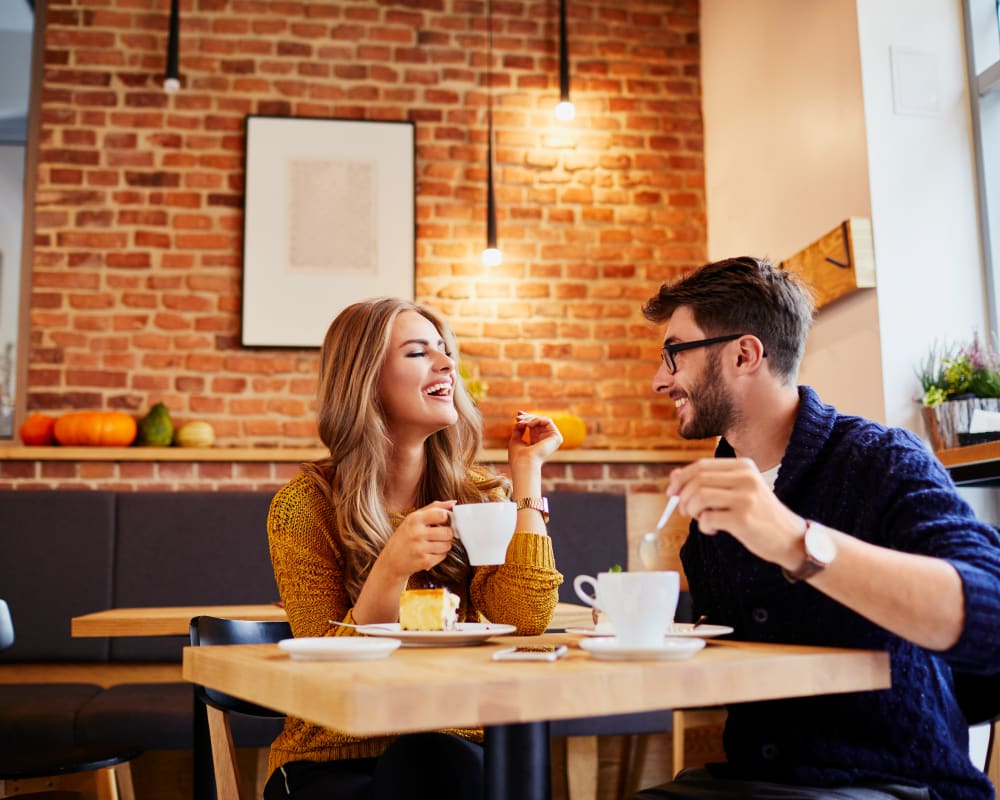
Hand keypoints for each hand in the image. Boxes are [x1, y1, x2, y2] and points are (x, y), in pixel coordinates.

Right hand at [378, 500, 456, 578]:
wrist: (391, 561)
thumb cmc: (404, 537)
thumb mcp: (414, 518)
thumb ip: (434, 507)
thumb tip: (453, 503)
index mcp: (414, 519)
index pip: (442, 514)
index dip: (447, 518)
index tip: (444, 521)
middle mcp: (417, 533)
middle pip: (448, 532)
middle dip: (447, 534)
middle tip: (439, 535)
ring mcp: (420, 548)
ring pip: (448, 545)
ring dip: (444, 545)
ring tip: (434, 544)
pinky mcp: (424, 562)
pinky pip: (443, 556)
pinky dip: (440, 555)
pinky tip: (430, 552)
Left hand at [508, 411, 562, 466]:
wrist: (523, 462)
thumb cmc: (518, 455)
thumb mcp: (516, 438)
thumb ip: (519, 428)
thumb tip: (520, 418)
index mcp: (537, 443)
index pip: (535, 427)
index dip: (527, 418)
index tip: (518, 414)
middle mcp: (546, 441)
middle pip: (539, 422)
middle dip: (527, 417)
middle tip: (518, 418)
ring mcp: (552, 440)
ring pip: (542, 420)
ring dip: (530, 419)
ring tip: (521, 423)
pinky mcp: (557, 437)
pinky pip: (547, 421)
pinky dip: (536, 420)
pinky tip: (529, 425)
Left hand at [668, 458, 804, 568]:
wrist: (790, 538)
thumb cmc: (759, 514)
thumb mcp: (738, 491)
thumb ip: (710, 482)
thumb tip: (673, 476)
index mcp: (744, 466)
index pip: (702, 465)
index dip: (681, 478)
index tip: (671, 492)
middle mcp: (745, 478)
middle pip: (697, 480)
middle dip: (683, 496)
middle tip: (684, 511)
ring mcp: (745, 498)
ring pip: (699, 497)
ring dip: (691, 510)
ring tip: (700, 519)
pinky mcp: (743, 519)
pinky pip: (707, 518)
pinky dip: (703, 526)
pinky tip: (713, 529)